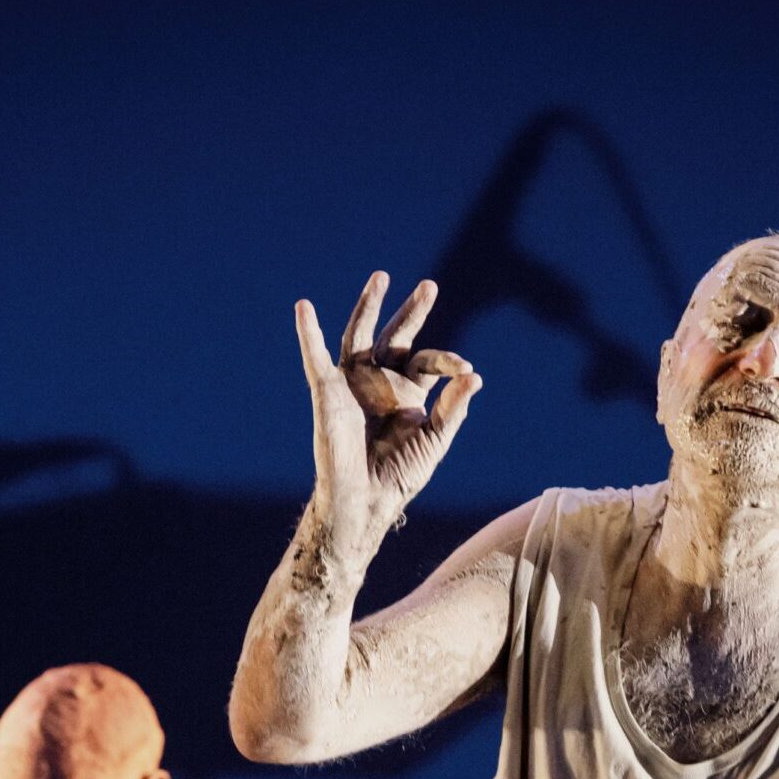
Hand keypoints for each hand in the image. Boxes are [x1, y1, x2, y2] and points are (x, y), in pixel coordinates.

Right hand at [295, 272, 480, 559]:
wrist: (367, 501)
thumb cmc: (400, 475)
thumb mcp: (434, 441)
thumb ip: (453, 409)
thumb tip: (475, 377)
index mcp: (407, 392)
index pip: (427, 361)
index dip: (447, 361)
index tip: (464, 369)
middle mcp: (380, 382)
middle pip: (395, 336)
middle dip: (412, 311)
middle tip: (429, 286)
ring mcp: (353, 384)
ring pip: (359, 335)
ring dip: (369, 306)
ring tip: (381, 277)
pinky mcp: (328, 393)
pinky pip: (316, 359)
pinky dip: (308, 333)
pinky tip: (304, 308)